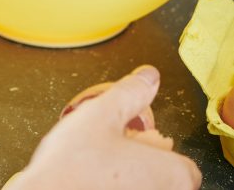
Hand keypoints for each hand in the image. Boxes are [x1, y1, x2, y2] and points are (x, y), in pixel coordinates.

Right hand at [11, 66, 201, 189]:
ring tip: (98, 170)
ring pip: (143, 188)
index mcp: (173, 175)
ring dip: (127, 180)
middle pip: (165, 180)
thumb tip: (147, 78)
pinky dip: (112, 187)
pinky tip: (90, 183)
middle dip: (142, 166)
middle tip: (113, 155)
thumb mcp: (100, 115)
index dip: (156, 151)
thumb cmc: (72, 168)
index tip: (135, 144)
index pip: (185, 166)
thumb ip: (130, 93)